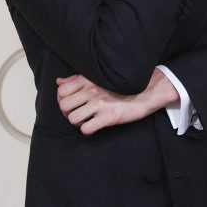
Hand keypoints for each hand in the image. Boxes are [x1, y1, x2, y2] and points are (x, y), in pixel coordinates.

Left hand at [56, 70, 178, 135]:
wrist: (147, 90)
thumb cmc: (122, 85)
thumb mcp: (98, 77)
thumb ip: (77, 79)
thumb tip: (59, 82)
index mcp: (88, 80)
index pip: (61, 92)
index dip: (62, 101)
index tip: (72, 104)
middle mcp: (92, 90)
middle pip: (64, 106)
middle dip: (68, 113)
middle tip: (78, 114)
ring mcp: (100, 103)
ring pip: (73, 118)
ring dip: (78, 122)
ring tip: (86, 120)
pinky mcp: (109, 117)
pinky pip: (86, 128)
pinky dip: (87, 130)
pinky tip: (95, 125)